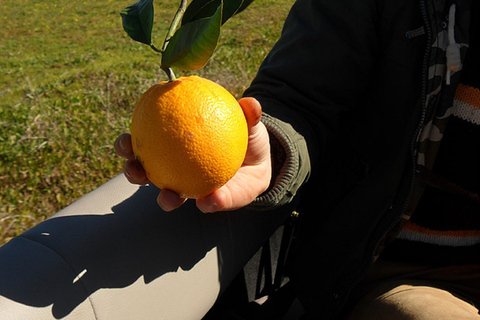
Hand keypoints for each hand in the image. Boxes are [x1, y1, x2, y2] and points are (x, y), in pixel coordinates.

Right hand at [114, 97, 271, 212]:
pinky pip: (209, 204)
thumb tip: (250, 102)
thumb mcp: (248, 122)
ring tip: (169, 196)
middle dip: (134, 173)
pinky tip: (209, 201)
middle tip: (134, 168)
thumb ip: (247, 113)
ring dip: (165, 199)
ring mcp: (191, 188)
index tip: (125, 140)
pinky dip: (209, 203)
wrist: (262, 162)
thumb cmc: (245, 136)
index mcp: (174, 147)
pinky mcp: (213, 202)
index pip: (144, 143)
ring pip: (170, 196)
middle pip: (146, 173)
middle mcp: (176, 169)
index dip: (128, 145)